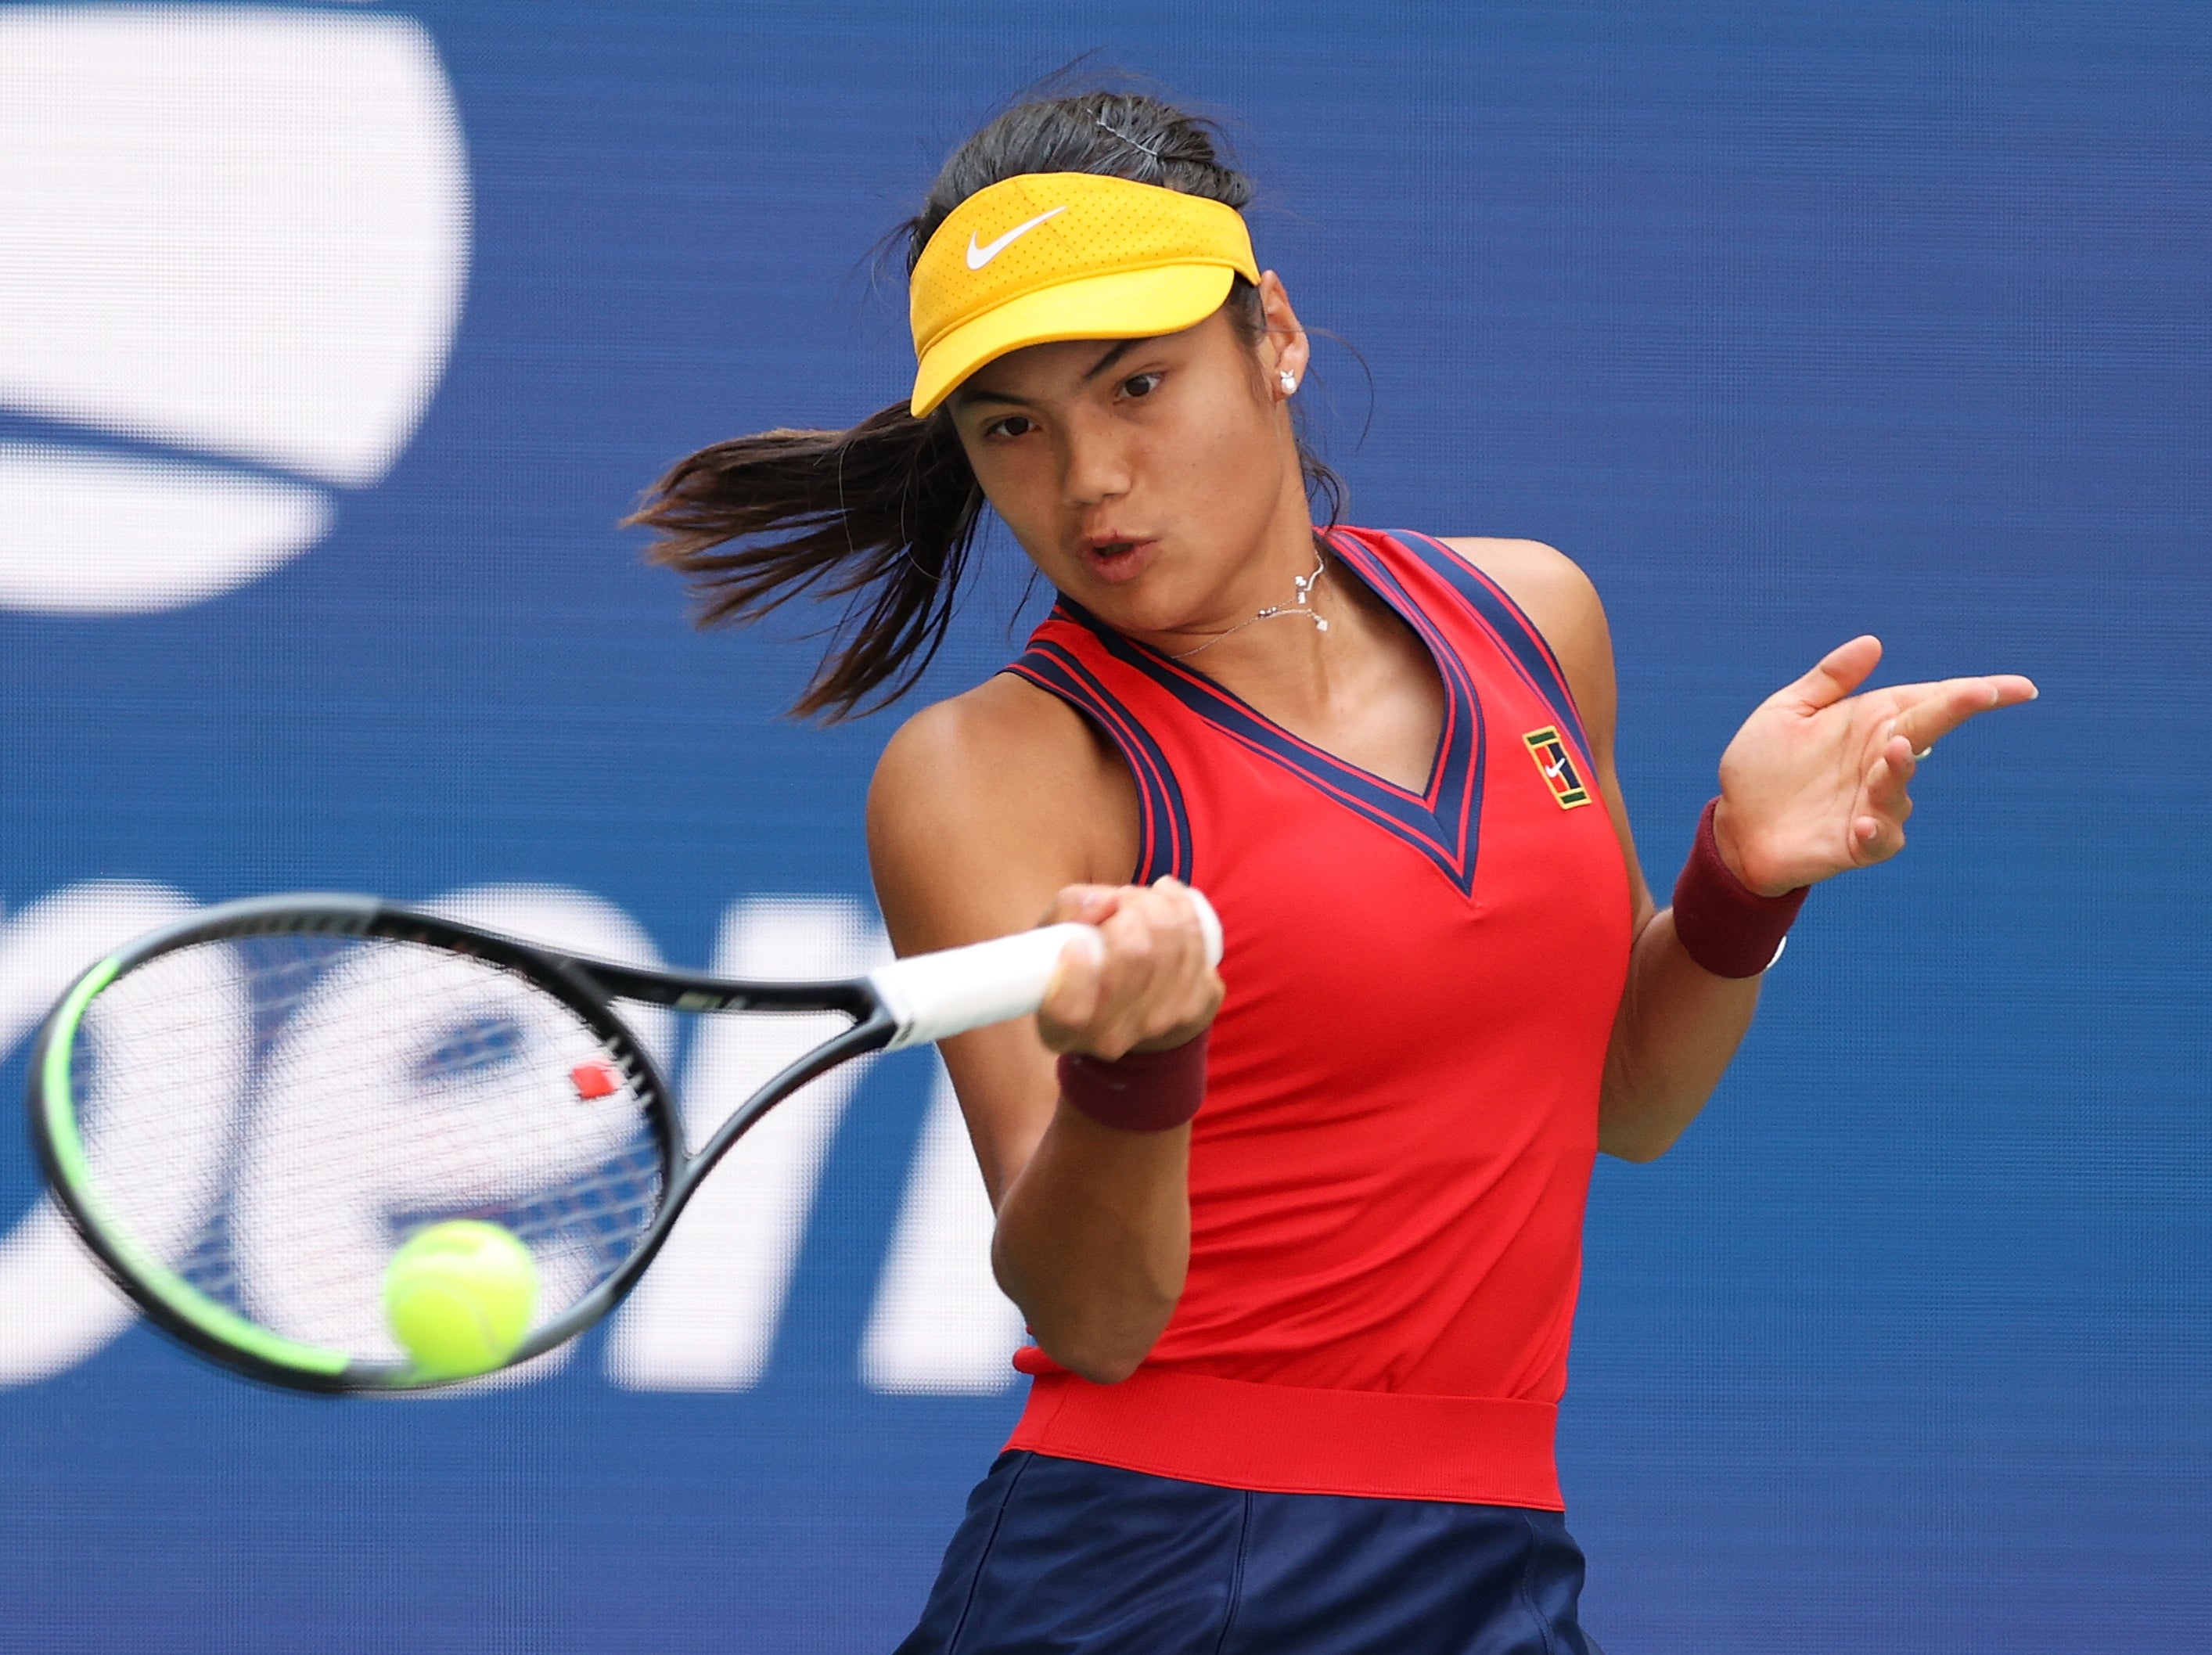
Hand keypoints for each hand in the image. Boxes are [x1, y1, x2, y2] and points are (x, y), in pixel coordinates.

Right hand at [1034, 878, 1223, 1058]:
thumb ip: (1069, 908)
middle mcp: (1111, 1037)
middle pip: (1135, 954)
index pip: (1068, 1010)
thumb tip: (1110, 901)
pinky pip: (1199, 947)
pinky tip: (1172, 905)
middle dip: (1132, 907)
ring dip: (1161, 905)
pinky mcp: (1197, 1009)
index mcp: (1063, 1029)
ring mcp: (1158, 1026)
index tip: (1077, 942)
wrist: (1131, 1008)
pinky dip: (1186, 914)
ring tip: (1146, 899)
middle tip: (1123, 898)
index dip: (1076, 970)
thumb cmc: (1084, 962)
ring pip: (1171, 945)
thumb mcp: (1054, 934)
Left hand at [1713, 636, 2036, 894]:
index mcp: (1870, 724)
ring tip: (1891, 751)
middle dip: (1955, 711)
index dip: (1972, 694)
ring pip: (1901, 787)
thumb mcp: (1786, 712)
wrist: (1733, 824)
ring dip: (1899, 769)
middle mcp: (1880, 762)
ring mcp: (1874, 804)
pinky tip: (1863, 822)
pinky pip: (1880, 839)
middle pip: (1926, 732)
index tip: (2016, 686)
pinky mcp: (1857, 843)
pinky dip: (1877, 831)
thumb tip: (1873, 642)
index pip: (1930, 702)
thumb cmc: (1762, 766)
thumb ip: (1828, 679)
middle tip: (1977, 694)